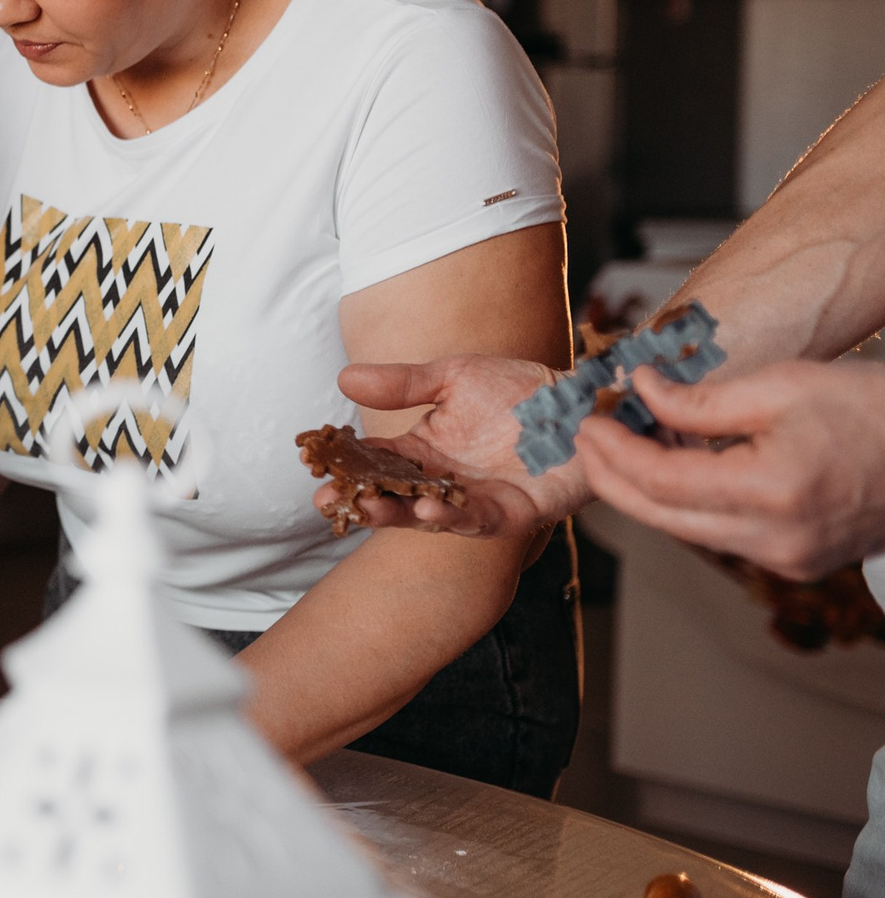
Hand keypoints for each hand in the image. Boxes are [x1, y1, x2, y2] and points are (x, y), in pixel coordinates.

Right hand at [329, 355, 587, 540]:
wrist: (583, 402)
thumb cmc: (520, 389)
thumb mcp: (453, 376)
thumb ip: (403, 384)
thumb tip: (344, 378)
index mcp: (424, 448)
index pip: (375, 460)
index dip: (346, 464)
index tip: (314, 465)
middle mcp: (444, 479)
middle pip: (393, 496)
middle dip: (360, 501)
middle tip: (328, 502)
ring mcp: (476, 499)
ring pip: (427, 516)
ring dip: (397, 515)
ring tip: (371, 506)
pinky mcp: (513, 513)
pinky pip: (477, 521)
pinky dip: (452, 516)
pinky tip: (430, 507)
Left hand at [580, 360, 884, 580]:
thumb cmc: (873, 408)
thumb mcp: (783, 386)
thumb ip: (700, 401)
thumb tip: (640, 392)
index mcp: (772, 492)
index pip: (662, 482)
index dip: (615, 453)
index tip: (589, 424)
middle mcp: (778, 541)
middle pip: (664, 518)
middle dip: (614, 480)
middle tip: (586, 443)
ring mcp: (791, 561)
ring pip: (691, 531)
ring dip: (650, 493)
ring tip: (623, 448)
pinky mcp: (800, 563)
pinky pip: (724, 535)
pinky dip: (692, 506)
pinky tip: (675, 470)